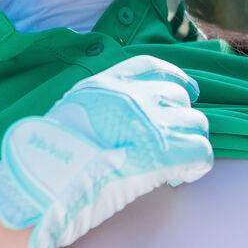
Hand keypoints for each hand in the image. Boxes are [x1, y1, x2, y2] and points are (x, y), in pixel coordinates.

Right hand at [0, 55, 211, 247]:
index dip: (175, 80)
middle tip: (171, 144)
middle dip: (180, 120)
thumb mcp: (69, 114)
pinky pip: (200, 151)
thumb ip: (96, 109)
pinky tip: (183, 176)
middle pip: (179, 98)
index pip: (154, 68)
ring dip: (190, 143)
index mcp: (108, 84)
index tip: (185, 93)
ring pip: (196, 124)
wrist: (47, 179)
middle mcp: (134, 96)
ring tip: (177, 165)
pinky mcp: (166, 151)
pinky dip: (196, 165)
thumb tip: (107, 123)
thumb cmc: (49, 158)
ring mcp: (152, 121)